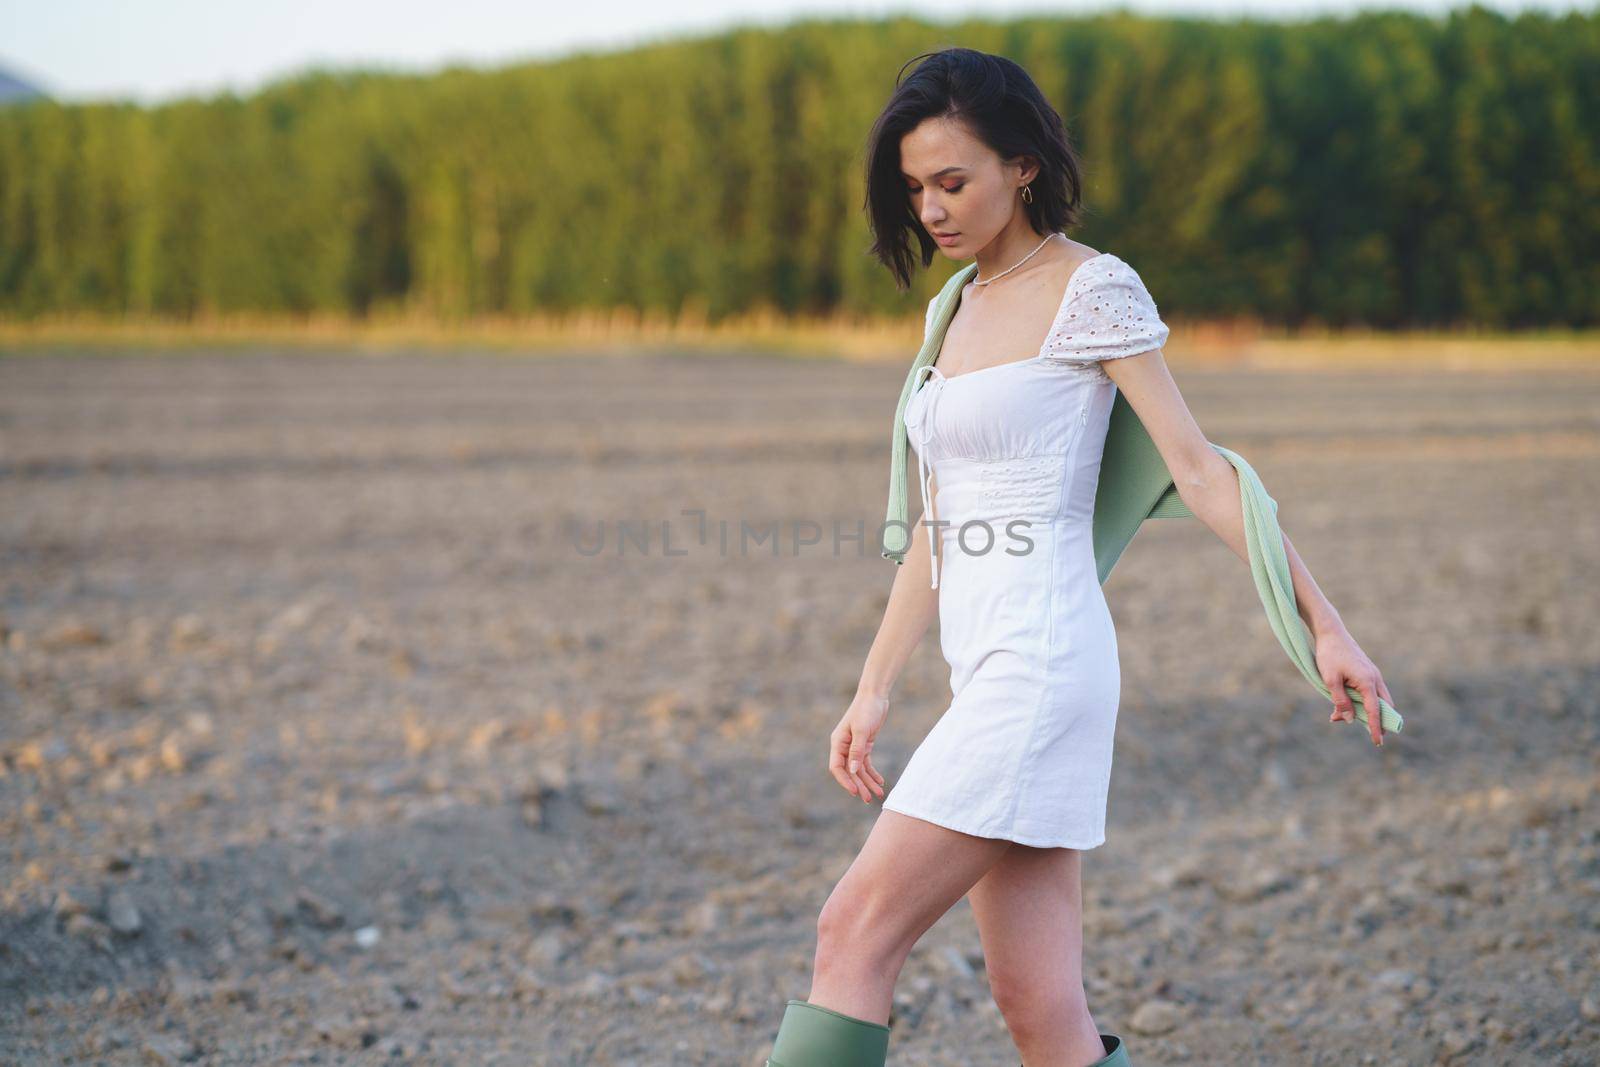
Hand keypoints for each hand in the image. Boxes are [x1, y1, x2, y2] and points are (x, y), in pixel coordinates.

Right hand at [829, 690, 889, 803]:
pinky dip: (873, 773)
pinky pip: (866, 763)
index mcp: (838, 743)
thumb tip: (853, 771)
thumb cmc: (866, 709)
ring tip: (879, 794)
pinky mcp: (864, 744)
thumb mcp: (862, 730)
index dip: (845, 781)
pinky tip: (880, 781)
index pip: (837, 767)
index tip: (855, 792)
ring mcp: (853, 746)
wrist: (875, 695)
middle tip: (868, 799)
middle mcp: (843, 746)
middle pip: (849, 771)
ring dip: (868, 782)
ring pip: (859, 769)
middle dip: (858, 786)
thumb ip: (857, 751)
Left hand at [1314, 624, 1393, 746]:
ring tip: (1341, 716)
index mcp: (1368, 682)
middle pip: (1384, 707)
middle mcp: (1375, 679)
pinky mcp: (1367, 672)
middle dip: (1378, 721)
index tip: (1378, 743)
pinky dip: (1363, 701)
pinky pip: (1370, 692)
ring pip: (1378, 700)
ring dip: (1367, 711)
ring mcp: (1373, 675)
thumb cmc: (1329, 655)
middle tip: (1371, 735)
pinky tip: (1344, 704)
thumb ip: (1341, 701)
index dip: (1375, 728)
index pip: (1375, 711)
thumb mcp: (1330, 680)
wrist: (1331, 633)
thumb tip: (1350, 720)